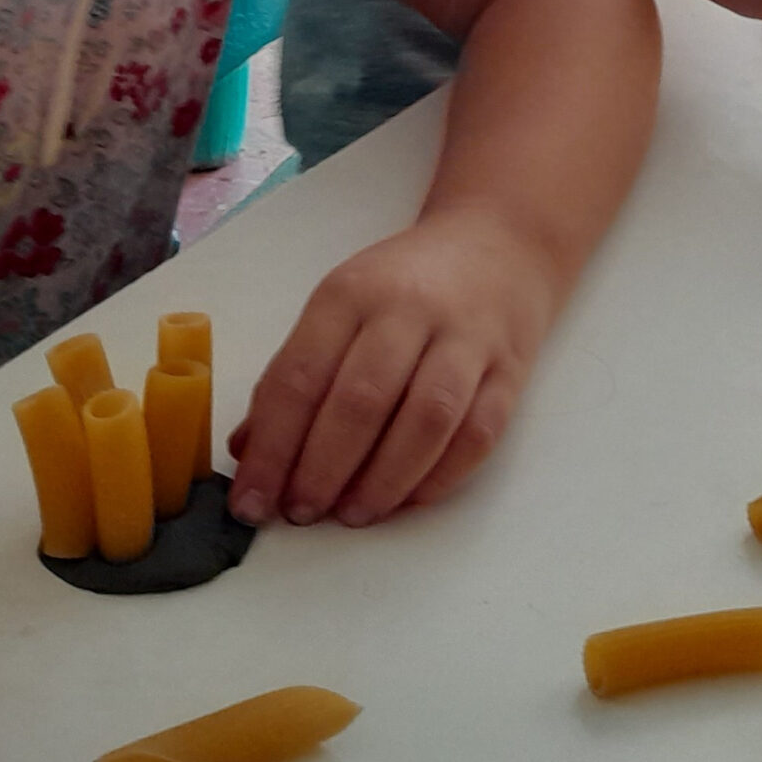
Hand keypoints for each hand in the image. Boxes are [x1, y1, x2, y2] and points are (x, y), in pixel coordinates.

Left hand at [229, 207, 558, 528]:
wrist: (499, 246)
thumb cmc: (403, 287)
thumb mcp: (339, 308)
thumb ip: (296, 375)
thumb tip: (250, 452)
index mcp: (351, 293)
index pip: (300, 378)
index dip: (272, 449)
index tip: (252, 501)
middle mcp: (410, 311)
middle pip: (361, 401)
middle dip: (323, 470)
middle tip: (301, 513)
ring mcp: (467, 340)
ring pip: (425, 420)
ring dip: (383, 480)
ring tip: (353, 515)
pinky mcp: (510, 370)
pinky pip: (478, 434)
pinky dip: (440, 477)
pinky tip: (406, 501)